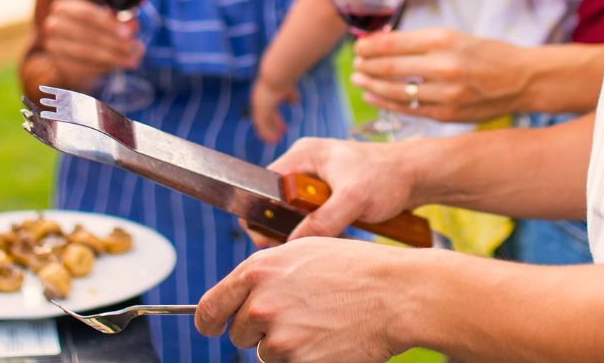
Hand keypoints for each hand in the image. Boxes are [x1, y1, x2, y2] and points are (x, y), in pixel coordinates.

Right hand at [35, 0, 142, 89]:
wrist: (74, 49)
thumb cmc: (95, 28)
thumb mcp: (107, 19)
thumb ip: (119, 19)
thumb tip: (133, 25)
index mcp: (63, 7)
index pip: (86, 14)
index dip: (109, 25)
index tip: (129, 33)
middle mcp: (52, 25)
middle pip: (86, 34)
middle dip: (113, 42)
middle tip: (134, 48)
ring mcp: (52, 46)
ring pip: (85, 53)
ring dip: (112, 57)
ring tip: (131, 60)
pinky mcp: (58, 65)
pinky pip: (82, 68)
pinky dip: (102, 68)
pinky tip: (116, 66)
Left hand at [196, 237, 403, 361]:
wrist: (394, 294)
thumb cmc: (354, 268)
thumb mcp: (302, 251)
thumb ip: (264, 272)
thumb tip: (240, 293)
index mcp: (257, 273)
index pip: (210, 308)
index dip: (208, 321)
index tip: (210, 327)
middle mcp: (261, 306)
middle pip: (239, 334)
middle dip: (261, 330)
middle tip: (298, 315)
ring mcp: (280, 340)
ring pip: (267, 354)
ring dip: (288, 346)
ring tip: (322, 324)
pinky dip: (307, 359)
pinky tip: (330, 341)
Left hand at [250, 78, 297, 143]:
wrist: (277, 74)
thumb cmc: (284, 79)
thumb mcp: (289, 90)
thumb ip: (291, 96)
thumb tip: (295, 102)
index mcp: (265, 97)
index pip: (269, 112)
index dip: (275, 121)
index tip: (282, 128)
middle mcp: (259, 102)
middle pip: (264, 119)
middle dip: (272, 127)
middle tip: (279, 136)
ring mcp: (258, 106)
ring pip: (261, 124)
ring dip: (268, 133)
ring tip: (276, 141)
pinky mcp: (260, 110)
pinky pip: (261, 125)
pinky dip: (267, 133)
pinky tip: (273, 139)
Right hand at [266, 137, 418, 241]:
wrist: (417, 176)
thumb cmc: (387, 176)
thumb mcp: (354, 198)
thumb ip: (323, 220)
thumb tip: (292, 243)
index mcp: (302, 155)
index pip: (264, 185)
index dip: (260, 212)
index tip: (265, 238)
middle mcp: (305, 166)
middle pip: (276, 202)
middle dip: (280, 226)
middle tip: (290, 249)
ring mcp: (317, 181)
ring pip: (294, 213)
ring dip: (301, 231)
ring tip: (312, 246)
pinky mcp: (329, 196)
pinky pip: (311, 218)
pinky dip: (316, 231)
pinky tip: (328, 241)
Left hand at [351, 27, 528, 122]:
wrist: (521, 79)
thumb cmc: (485, 53)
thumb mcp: (454, 36)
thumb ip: (419, 42)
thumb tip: (380, 44)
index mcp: (443, 39)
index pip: (392, 44)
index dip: (369, 47)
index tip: (358, 47)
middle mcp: (443, 66)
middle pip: (389, 68)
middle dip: (366, 66)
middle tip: (355, 64)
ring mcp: (445, 94)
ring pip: (396, 91)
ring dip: (372, 86)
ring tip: (359, 81)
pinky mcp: (447, 115)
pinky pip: (409, 109)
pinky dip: (387, 102)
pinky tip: (374, 96)